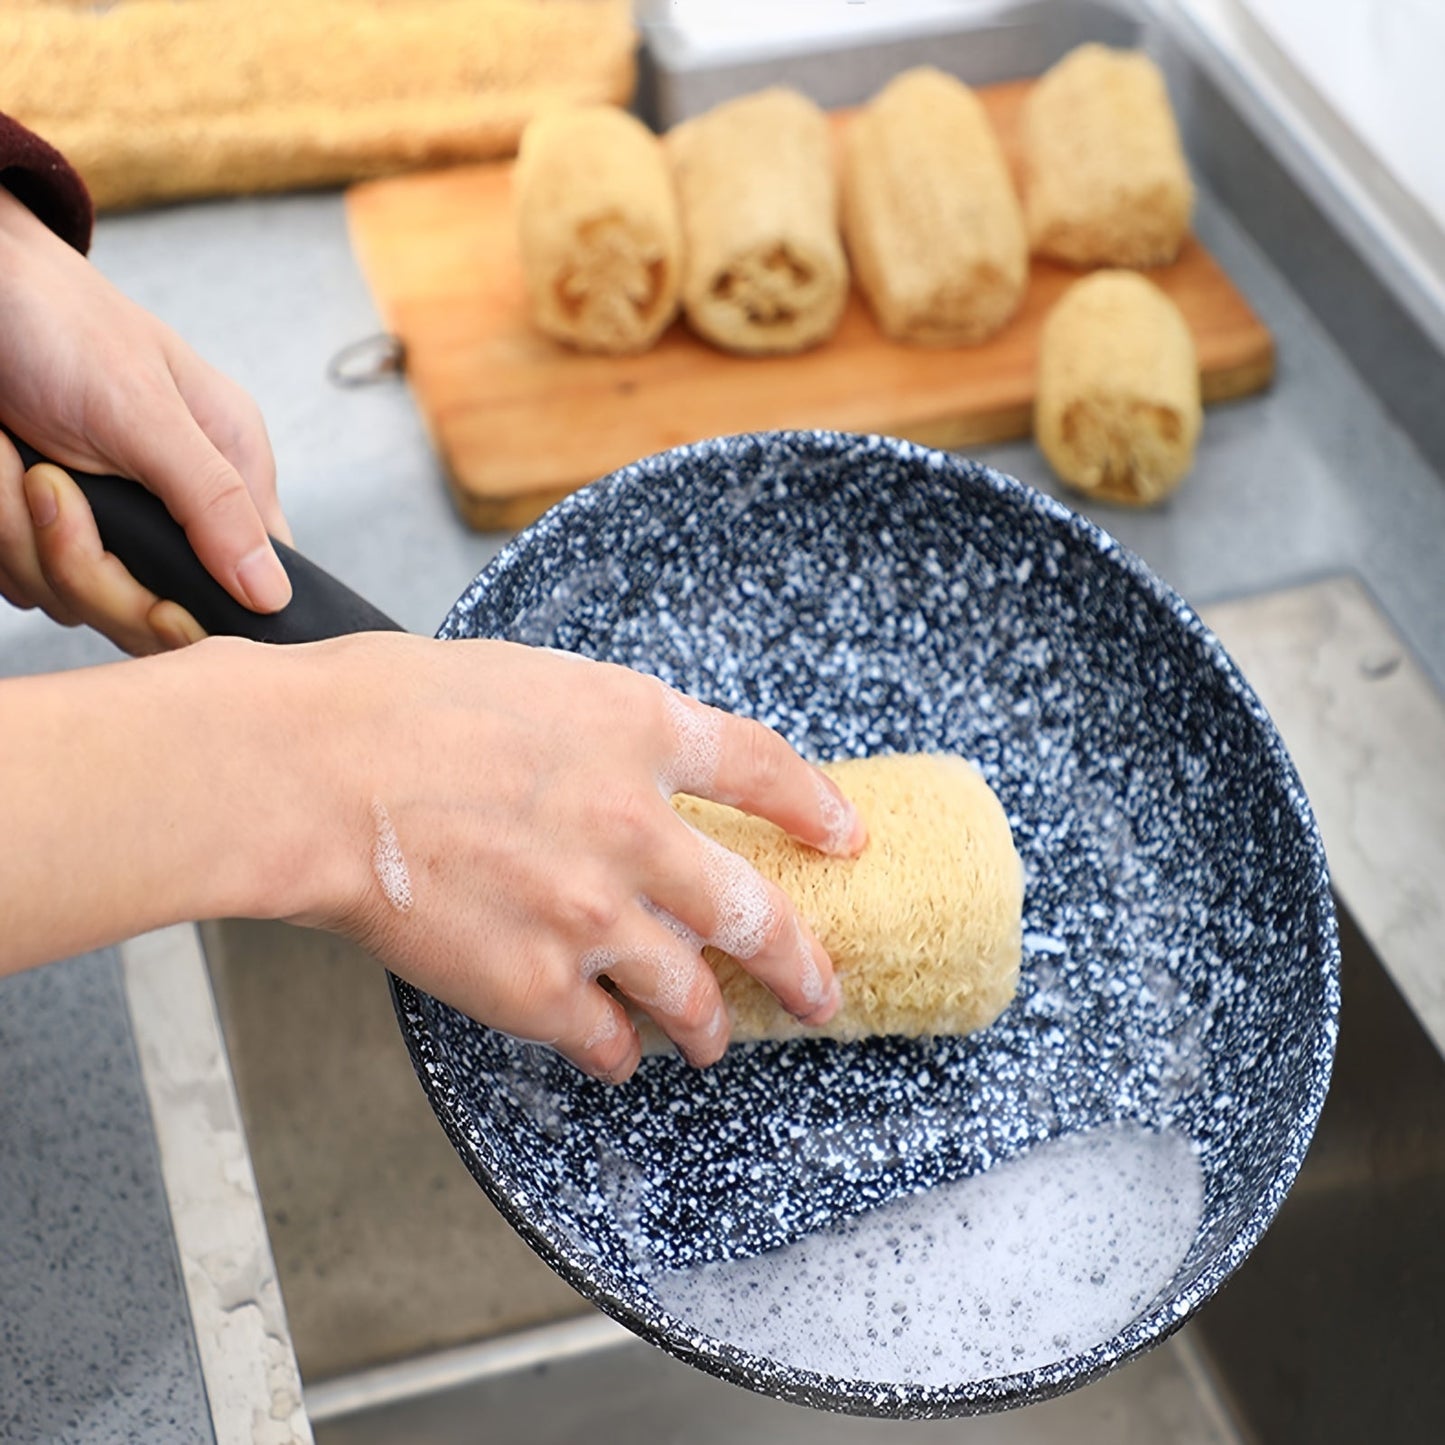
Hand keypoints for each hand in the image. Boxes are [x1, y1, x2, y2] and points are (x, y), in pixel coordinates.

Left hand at [0, 186, 292, 653]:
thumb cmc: (56, 320)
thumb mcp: (144, 409)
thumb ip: (214, 501)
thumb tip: (275, 595)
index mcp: (229, 476)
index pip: (249, 587)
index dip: (202, 607)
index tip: (154, 598)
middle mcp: (176, 511)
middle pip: (152, 612)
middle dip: (83, 562)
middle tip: (48, 484)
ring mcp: (110, 526)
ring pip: (76, 600)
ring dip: (22, 537)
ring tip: (16, 459)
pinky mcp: (49, 532)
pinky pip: (26, 579)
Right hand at [302, 638, 866, 1081]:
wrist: (314, 771)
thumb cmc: (398, 707)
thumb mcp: (536, 680)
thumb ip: (606, 729)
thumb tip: (637, 772)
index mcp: (638, 731)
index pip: (764, 769)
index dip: (816, 807)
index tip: (844, 837)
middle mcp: (637, 827)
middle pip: (757, 912)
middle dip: (802, 964)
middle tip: (823, 990)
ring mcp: (594, 913)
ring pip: (693, 998)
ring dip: (712, 1028)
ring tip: (713, 1041)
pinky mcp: (537, 985)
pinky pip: (607, 1043)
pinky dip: (619, 1054)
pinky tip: (617, 1053)